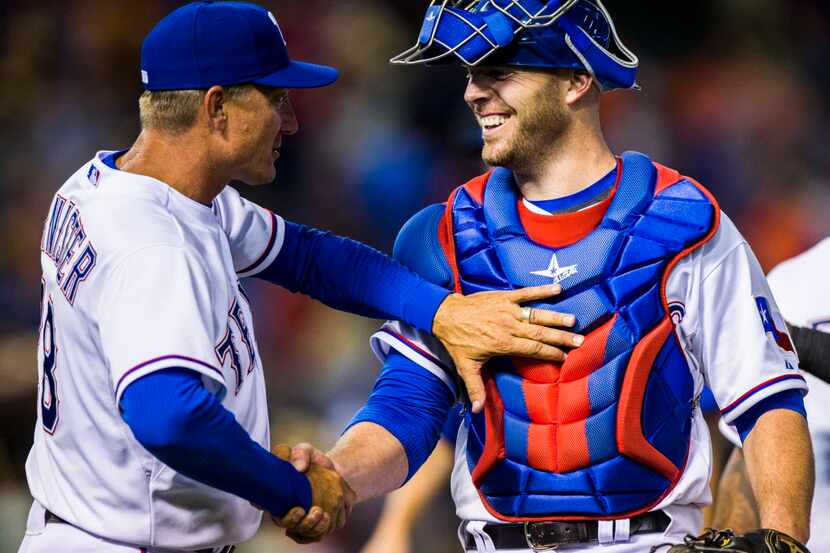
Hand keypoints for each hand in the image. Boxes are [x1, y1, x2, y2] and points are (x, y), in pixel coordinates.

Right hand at [272, 443, 355, 543]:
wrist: (332, 470)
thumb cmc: (312, 461)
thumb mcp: (305, 450)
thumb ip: (300, 453)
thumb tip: (299, 467)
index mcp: (277, 493)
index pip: (266, 505)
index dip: (280, 514)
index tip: (296, 509)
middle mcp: (285, 509)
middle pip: (287, 524)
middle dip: (298, 523)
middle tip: (312, 511)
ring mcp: (300, 519)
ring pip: (303, 532)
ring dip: (313, 528)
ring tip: (323, 516)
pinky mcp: (313, 524)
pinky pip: (316, 535)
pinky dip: (322, 530)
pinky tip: (329, 520)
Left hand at [432, 284, 581, 412]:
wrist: (445, 314)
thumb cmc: (457, 341)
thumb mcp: (465, 367)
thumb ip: (475, 388)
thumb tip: (478, 410)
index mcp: (503, 344)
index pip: (533, 350)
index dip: (550, 354)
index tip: (566, 357)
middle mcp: (509, 327)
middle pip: (540, 333)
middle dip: (561, 338)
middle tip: (579, 340)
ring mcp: (507, 310)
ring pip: (536, 314)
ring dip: (555, 317)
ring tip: (573, 320)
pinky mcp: (504, 297)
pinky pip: (525, 293)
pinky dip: (541, 290)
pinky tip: (557, 289)